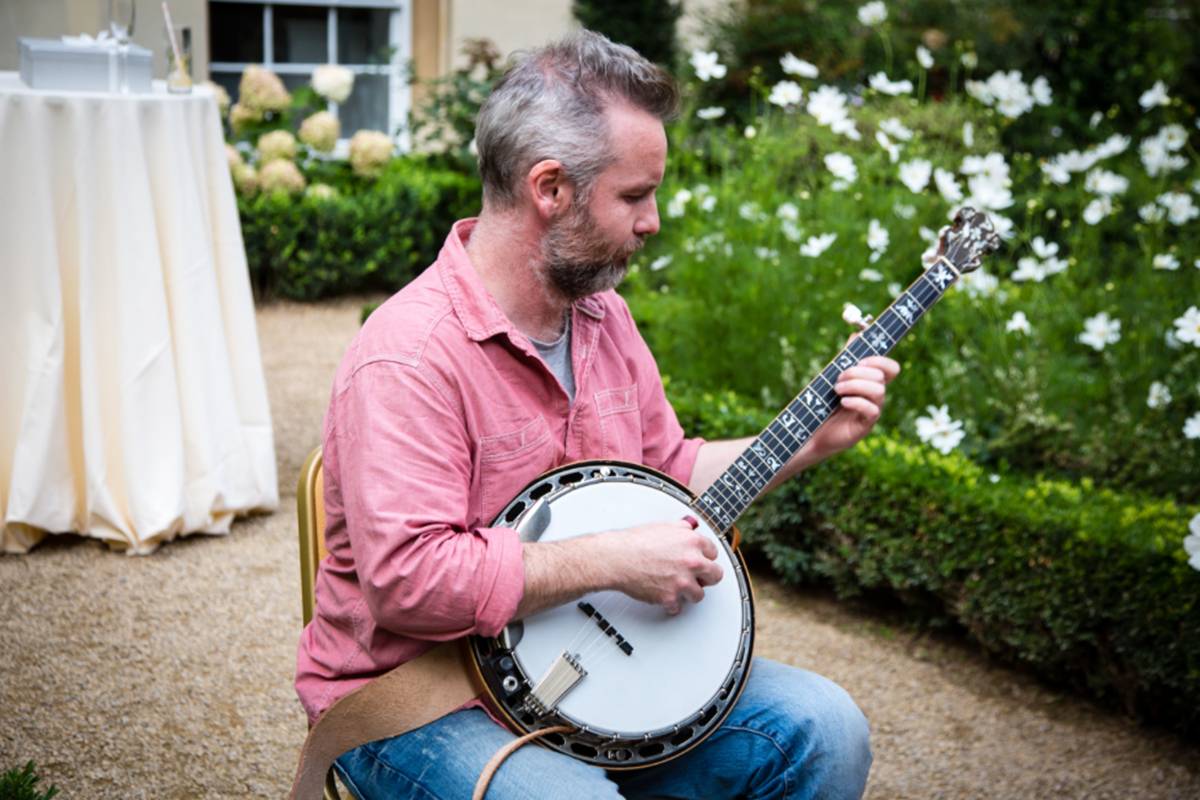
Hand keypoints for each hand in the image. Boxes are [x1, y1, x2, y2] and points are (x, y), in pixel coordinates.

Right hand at [604, 520, 723, 614]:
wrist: (617, 557)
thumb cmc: (635, 542)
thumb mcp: (663, 526)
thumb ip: (682, 528)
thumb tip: (690, 527)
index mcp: (692, 542)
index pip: (713, 553)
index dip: (705, 557)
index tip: (702, 560)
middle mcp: (692, 561)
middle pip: (715, 575)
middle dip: (706, 576)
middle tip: (699, 577)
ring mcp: (682, 581)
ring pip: (699, 594)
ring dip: (689, 592)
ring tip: (679, 587)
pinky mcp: (670, 597)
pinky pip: (678, 607)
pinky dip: (671, 604)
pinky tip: (666, 596)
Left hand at [808, 350, 899, 457]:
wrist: (810, 430)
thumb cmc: (823, 403)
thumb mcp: (833, 377)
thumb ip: (846, 358)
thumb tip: (857, 334)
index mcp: (870, 383)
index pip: (891, 368)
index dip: (880, 360)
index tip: (859, 360)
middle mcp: (875, 397)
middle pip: (882, 377)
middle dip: (858, 372)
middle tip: (838, 378)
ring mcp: (872, 411)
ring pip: (879, 391)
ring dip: (856, 385)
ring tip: (837, 390)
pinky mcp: (865, 426)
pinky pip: (872, 411)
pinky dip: (857, 402)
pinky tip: (843, 402)